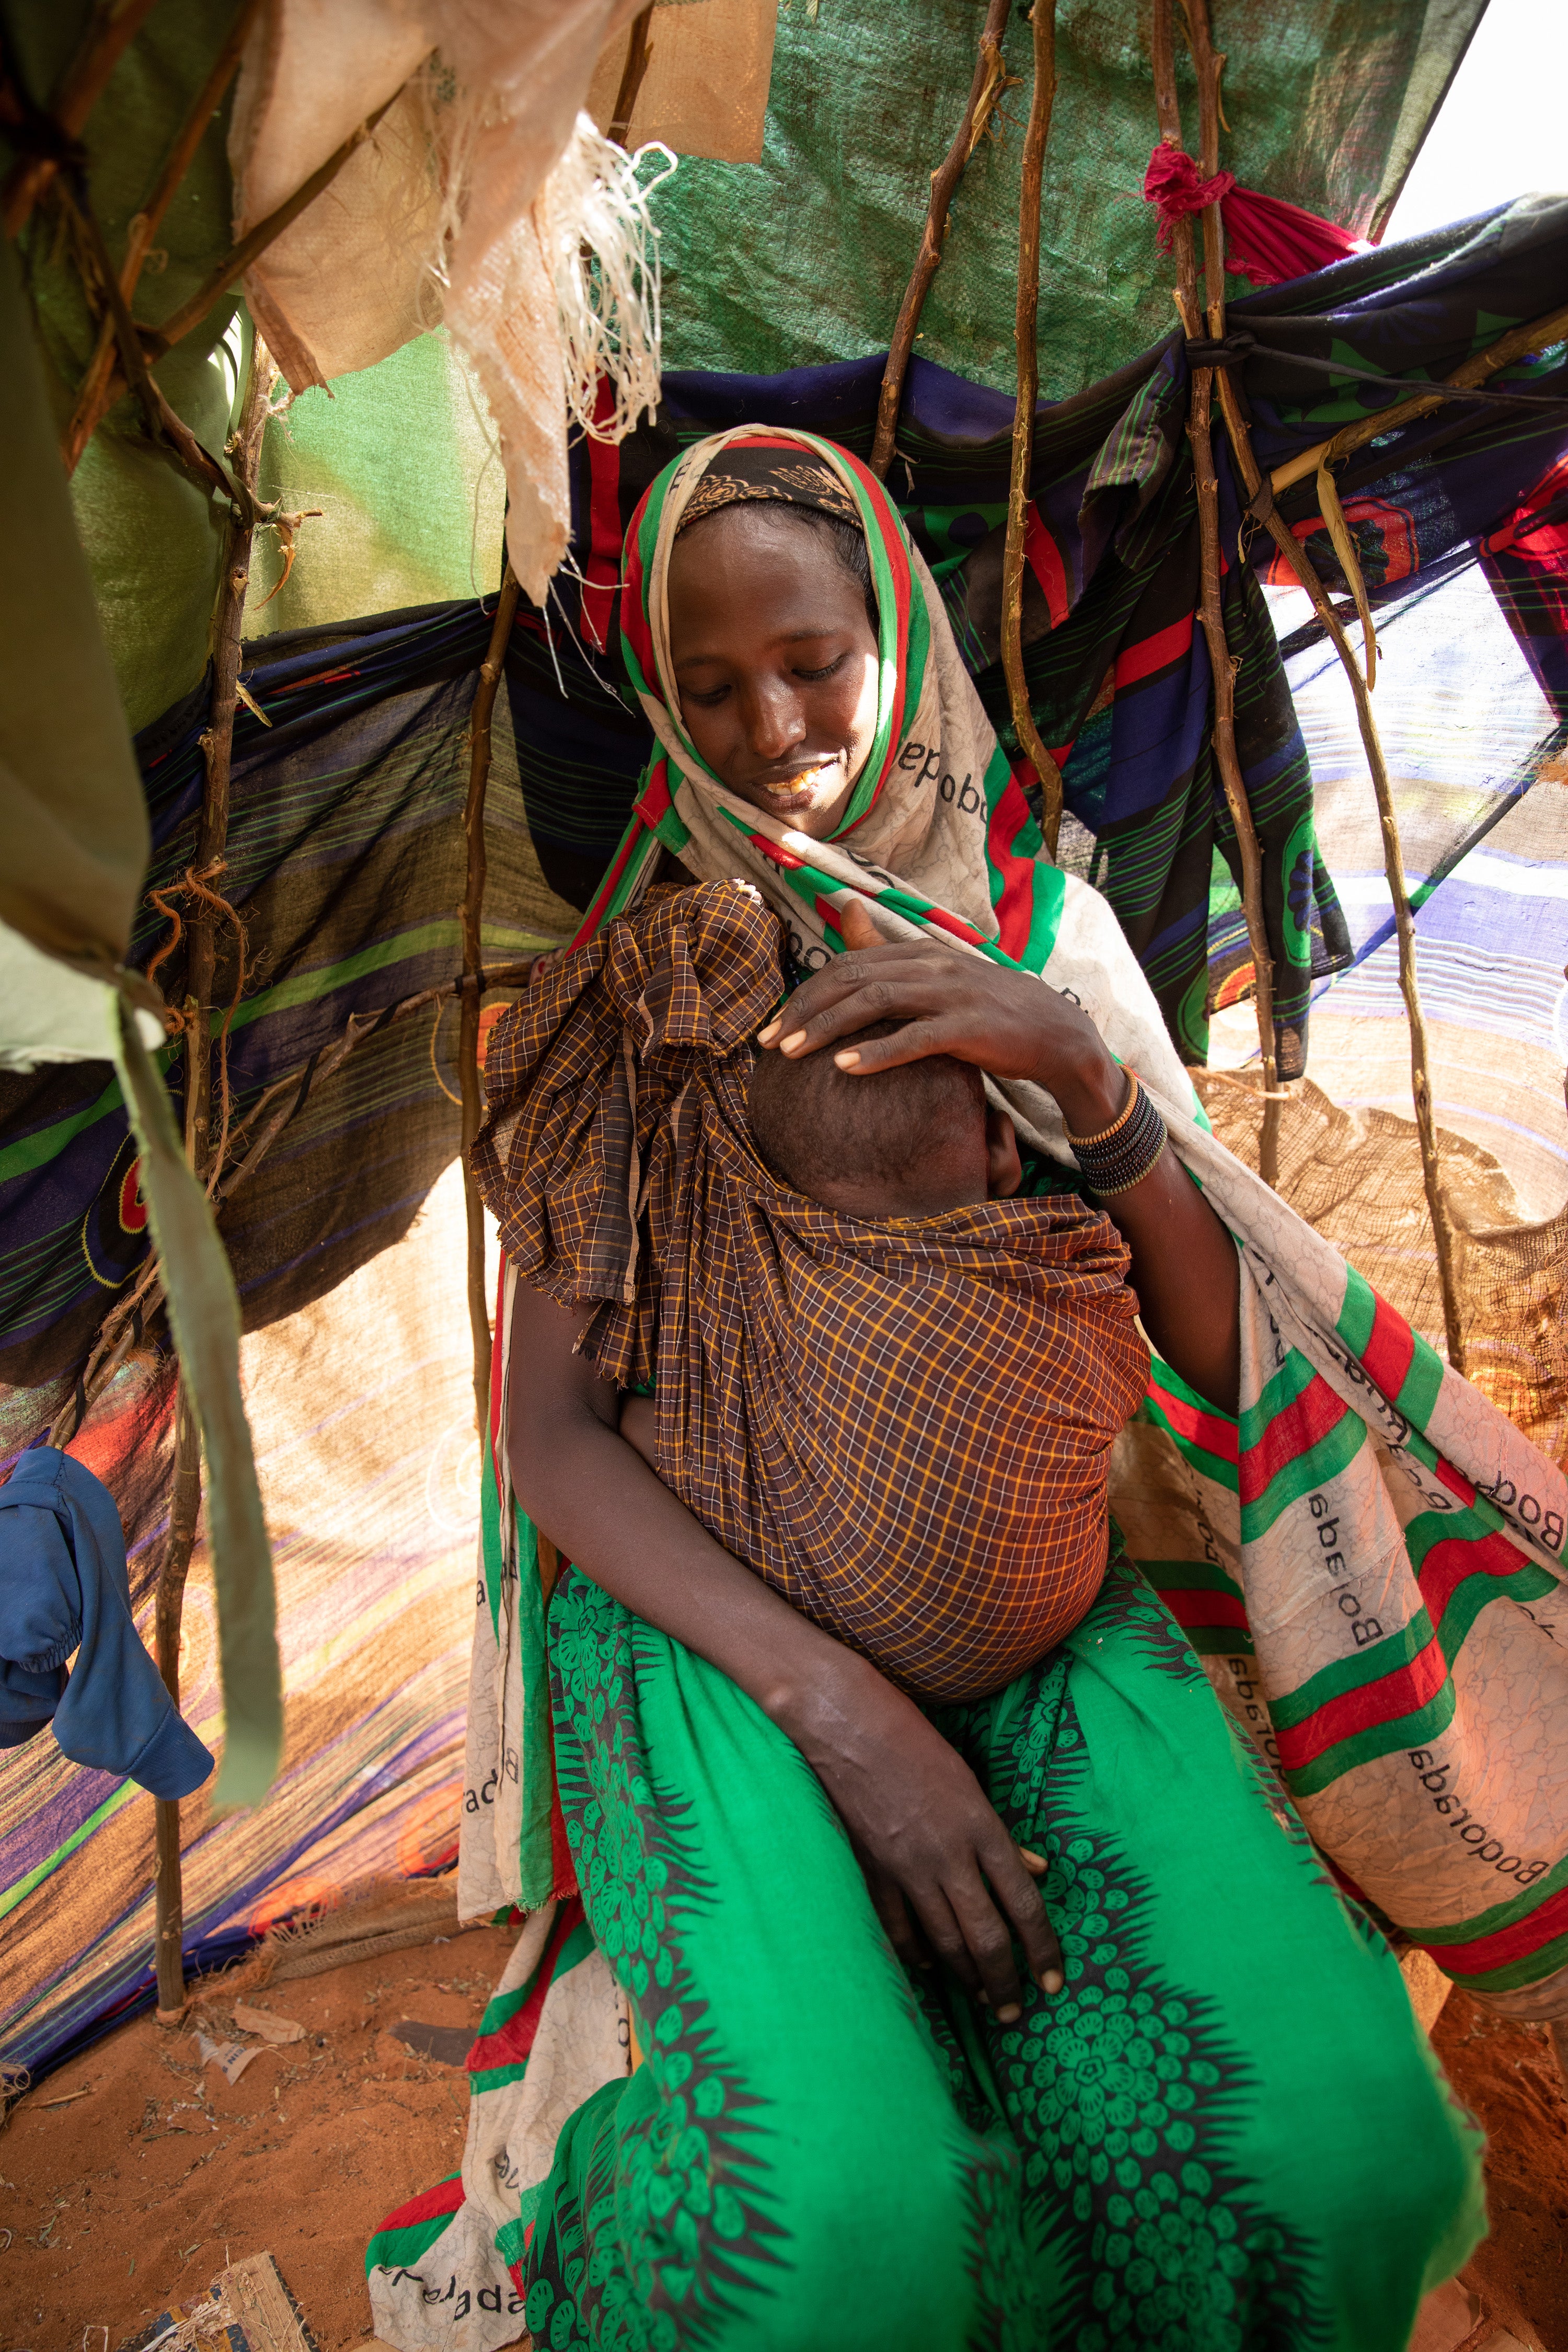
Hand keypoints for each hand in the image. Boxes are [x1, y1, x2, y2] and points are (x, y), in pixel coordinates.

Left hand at [758, 898, 1126, 1134]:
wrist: (1054, 1033)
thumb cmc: (988, 1012)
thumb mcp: (938, 979)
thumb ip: (890, 959)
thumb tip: (843, 912)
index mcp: (920, 952)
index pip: (847, 965)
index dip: (805, 994)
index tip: (773, 1026)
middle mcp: (931, 965)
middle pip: (851, 980)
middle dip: (803, 1012)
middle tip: (767, 1044)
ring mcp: (950, 994)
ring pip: (874, 1003)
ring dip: (826, 1029)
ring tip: (791, 1053)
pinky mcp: (969, 1028)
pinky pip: (914, 1039)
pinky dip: (876, 1053)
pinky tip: (844, 1069)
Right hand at [783, 1650, 1062, 2019]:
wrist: (846, 1724)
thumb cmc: (913, 1740)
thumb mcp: (970, 1781)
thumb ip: (1002, 1834)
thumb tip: (1038, 1871)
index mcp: (980, 1828)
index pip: (1023, 1904)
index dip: (1042, 1950)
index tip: (1053, 1983)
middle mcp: (947, 1855)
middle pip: (985, 1936)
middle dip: (1004, 1982)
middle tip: (1015, 2011)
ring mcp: (905, 1868)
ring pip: (943, 1941)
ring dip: (965, 1977)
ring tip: (981, 1999)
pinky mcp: (871, 1871)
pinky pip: (898, 1928)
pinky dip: (915, 1953)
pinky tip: (928, 1967)